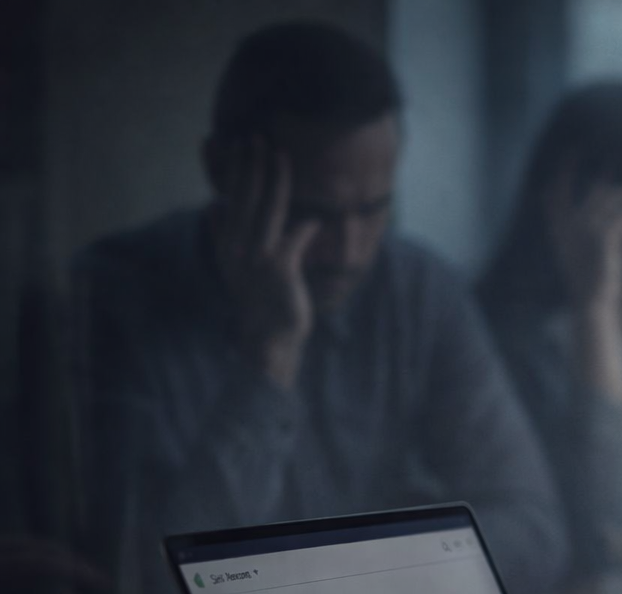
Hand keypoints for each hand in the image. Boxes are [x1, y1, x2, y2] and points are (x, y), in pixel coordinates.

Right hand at [210, 137, 320, 388]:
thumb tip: (212, 208)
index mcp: (226, 242)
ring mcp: (258, 258)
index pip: (228, 197)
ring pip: (268, 211)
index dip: (233, 169)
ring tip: (280, 155)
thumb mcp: (234, 266)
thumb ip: (223, 236)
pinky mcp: (280, 270)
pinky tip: (316, 213)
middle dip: (252, 165)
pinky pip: (295, 237)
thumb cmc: (258, 298)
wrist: (268, 336)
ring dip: (275, 181)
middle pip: (245, 197)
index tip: (235, 141)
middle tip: (258, 137)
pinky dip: (306, 223)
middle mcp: (237, 247)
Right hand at [546, 176, 621, 400]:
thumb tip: (584, 211)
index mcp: (559, 228)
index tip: (572, 152)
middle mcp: (569, 225)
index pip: (556, 192)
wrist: (592, 304)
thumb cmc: (590, 281)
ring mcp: (586, 229)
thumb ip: (577, 230)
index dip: (563, 172)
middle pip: (590, 191)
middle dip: (604, 174)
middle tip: (616, 159)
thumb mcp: (578, 252)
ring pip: (613, 200)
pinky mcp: (605, 237)